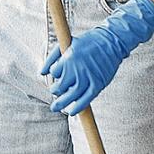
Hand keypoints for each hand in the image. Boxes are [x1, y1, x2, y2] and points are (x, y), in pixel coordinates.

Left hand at [41, 0, 153, 115]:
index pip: (54, 73)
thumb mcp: (68, 43)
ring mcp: (88, 78)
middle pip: (59, 87)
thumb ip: (53, 57)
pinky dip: (78, 107)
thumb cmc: (88, 41)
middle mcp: (76, 70)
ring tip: (55, 107)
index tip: (58, 76)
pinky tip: (72, 112)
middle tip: (55, 91)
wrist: (112, 41)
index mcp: (68, 58)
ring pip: (70, 96)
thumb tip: (41, 72)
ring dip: (61, 104)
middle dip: (55, 90)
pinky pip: (86, 100)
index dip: (55, 75)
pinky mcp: (98, 84)